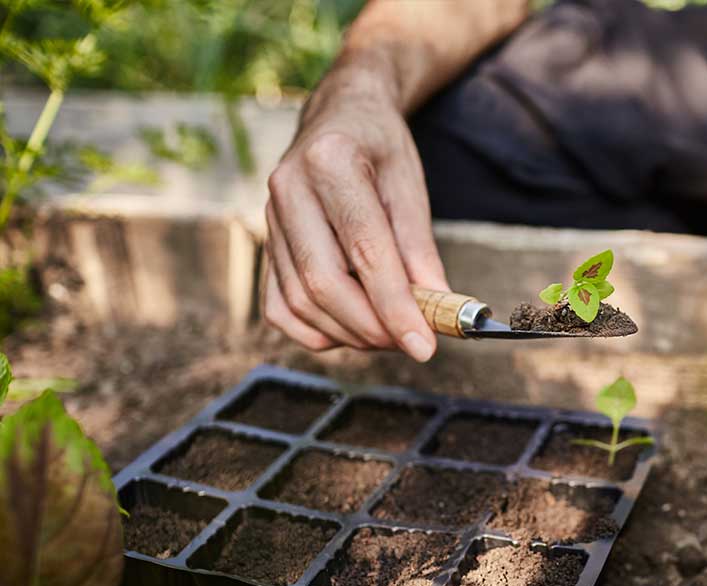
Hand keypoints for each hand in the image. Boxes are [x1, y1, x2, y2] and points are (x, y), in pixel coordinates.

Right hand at [263, 67, 447, 359]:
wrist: (340, 116)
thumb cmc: (380, 149)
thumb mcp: (411, 187)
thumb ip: (421, 251)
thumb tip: (439, 310)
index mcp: (332, 162)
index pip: (365, 251)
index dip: (396, 306)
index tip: (425, 346)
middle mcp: (288, 188)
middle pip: (323, 283)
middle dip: (370, 327)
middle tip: (409, 342)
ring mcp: (268, 218)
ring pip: (299, 301)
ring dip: (347, 333)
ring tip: (388, 335)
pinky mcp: (264, 244)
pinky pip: (279, 306)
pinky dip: (314, 332)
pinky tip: (350, 330)